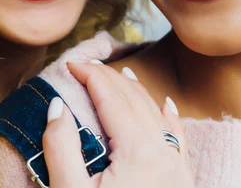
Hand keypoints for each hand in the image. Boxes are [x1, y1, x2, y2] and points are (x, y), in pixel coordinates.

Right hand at [42, 62, 194, 187]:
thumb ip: (61, 148)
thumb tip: (57, 105)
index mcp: (138, 151)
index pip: (111, 96)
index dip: (90, 74)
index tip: (71, 64)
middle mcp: (163, 152)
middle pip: (133, 99)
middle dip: (108, 78)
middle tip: (86, 67)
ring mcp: (178, 166)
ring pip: (156, 112)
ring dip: (135, 91)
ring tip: (120, 75)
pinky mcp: (183, 181)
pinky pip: (179, 137)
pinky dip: (169, 116)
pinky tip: (167, 104)